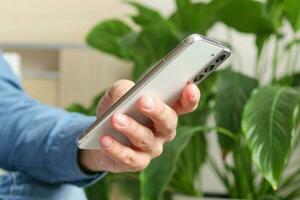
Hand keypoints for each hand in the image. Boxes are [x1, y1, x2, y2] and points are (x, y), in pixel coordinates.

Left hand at [79, 79, 199, 172]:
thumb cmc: (116, 110)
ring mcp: (152, 148)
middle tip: (144, 101)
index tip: (189, 88)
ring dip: (131, 128)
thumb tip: (125, 94)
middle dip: (158, 111)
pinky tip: (105, 139)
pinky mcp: (137, 162)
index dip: (190, 98)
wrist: (100, 135)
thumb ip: (123, 89)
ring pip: (146, 139)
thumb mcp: (117, 94)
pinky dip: (116, 148)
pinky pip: (129, 157)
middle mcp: (163, 131)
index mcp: (165, 110)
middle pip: (168, 122)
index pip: (185, 104)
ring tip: (115, 118)